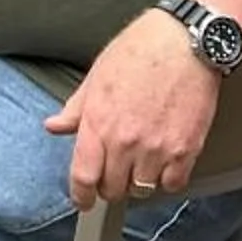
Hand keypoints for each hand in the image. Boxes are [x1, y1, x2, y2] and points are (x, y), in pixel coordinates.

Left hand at [44, 9, 220, 207]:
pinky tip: (164, 162)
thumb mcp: (97, 76)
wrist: (185, 41)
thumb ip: (76, 109)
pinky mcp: (186, 149)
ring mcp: (156, 148)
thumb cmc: (141, 50)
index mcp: (98, 122)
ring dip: (138, 182)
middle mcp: (125, 140)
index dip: (81, 195)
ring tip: (140, 162)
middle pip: (112, 188)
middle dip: (110, 184)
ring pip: (142, 189)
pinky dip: (168, 178)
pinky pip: (173, 183)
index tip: (83, 200)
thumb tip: (55, 126)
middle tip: (115, 171)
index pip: (83, 176)